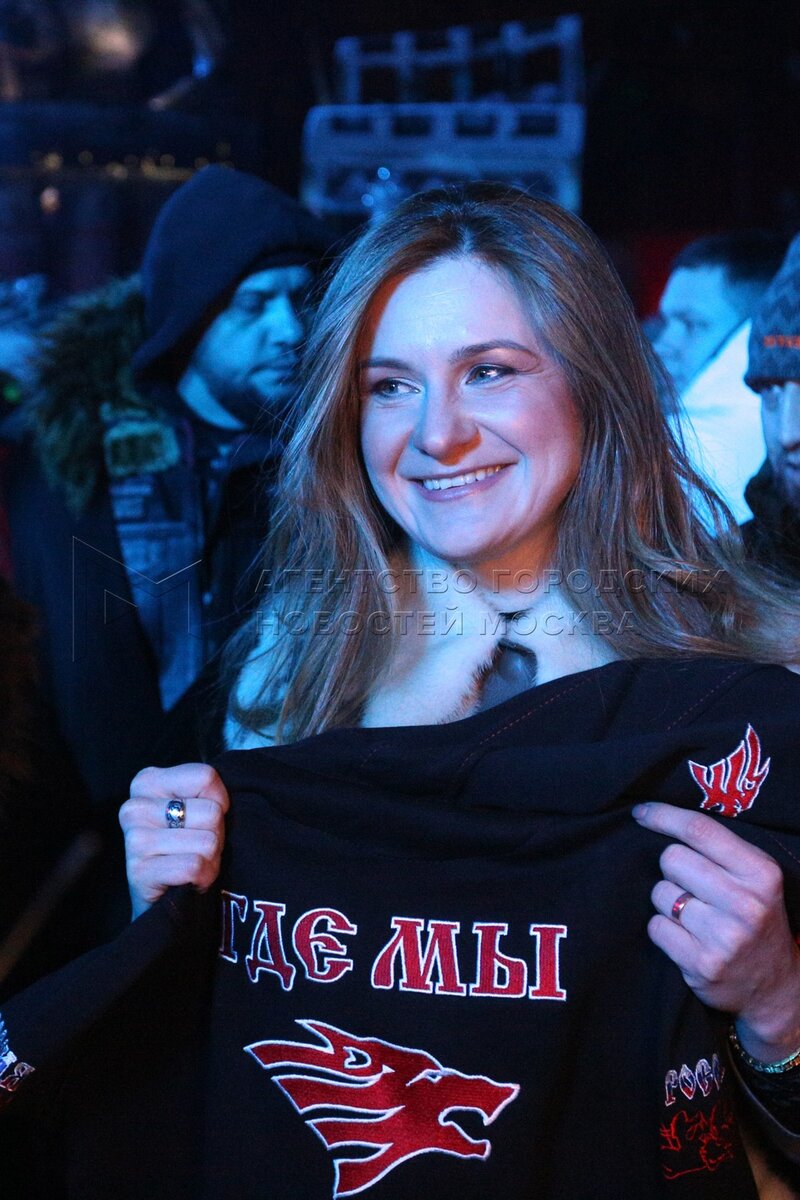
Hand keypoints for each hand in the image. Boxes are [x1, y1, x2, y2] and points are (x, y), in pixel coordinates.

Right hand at [119, 763, 229, 919]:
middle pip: (212, 812)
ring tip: (191, 864)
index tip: (202, 819)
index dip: (218, 802)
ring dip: (210, 860)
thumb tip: (220, 805)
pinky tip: (188, 881)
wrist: (165, 900)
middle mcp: (134, 807)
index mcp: (147, 782)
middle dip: (215, 835)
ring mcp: (134, 840)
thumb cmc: (187, 847)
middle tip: (196, 848)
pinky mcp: (139, 872)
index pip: (205, 776)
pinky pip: (195, 867)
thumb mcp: (197, 808)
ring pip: (208, 842)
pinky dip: (202, 878)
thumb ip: (208, 793)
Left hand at [633, 802, 799, 1062]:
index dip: (663, 816)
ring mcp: (724, 937)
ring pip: (660, 893)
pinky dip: (663, 930)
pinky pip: (656, 927)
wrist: (775, 988)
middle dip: (672, 869)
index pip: (700, 829)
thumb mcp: (756, 879)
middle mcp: (746, 904)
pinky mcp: (703, 965)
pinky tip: (686, 939)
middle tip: (691, 887)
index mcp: (761, 873)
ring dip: (668, 902)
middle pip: (672, 858)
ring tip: (694, 917)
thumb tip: (658, 816)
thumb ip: (720, 849)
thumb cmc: (756, 920)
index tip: (640, 813)